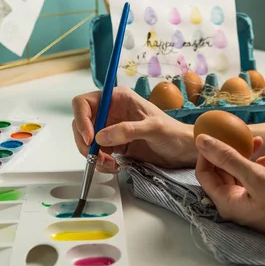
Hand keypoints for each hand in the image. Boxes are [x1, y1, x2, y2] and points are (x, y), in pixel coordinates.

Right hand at [72, 87, 264, 173]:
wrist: (183, 151)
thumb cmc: (173, 133)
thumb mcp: (153, 129)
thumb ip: (127, 130)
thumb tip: (100, 137)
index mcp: (117, 98)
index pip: (84, 103)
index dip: (81, 119)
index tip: (89, 138)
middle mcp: (110, 111)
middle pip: (82, 124)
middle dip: (85, 142)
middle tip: (96, 157)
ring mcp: (110, 129)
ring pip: (87, 141)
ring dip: (93, 155)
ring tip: (110, 165)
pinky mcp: (114, 145)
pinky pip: (97, 153)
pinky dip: (100, 162)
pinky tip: (114, 167)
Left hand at [195, 134, 264, 252]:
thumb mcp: (256, 177)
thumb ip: (227, 158)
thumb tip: (201, 141)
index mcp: (226, 202)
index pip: (204, 174)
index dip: (207, 152)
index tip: (217, 133)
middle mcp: (233, 204)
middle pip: (219, 173)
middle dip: (227, 151)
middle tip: (238, 134)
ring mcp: (248, 203)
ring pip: (238, 174)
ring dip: (245, 156)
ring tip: (258, 140)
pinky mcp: (262, 201)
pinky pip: (252, 180)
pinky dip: (258, 166)